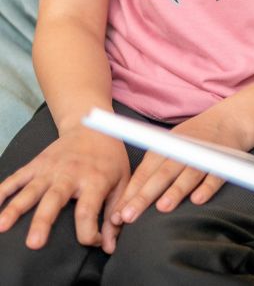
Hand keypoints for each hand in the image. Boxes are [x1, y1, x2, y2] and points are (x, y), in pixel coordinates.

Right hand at [0, 127, 129, 252]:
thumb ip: (115, 213)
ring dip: (15, 208)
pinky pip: (16, 178)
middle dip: (43, 221)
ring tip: (2, 225)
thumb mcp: (122, 180)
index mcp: (95, 179)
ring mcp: (51, 168)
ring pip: (31, 190)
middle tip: (34, 243)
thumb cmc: (110, 158)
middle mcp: (70, 174)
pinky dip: (2, 190)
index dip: (90, 233)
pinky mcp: (36, 164)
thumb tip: (110, 246)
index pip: (88, 211)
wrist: (93, 125)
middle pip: (55, 199)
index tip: (94, 242)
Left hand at [111, 111, 240, 224]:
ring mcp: (204, 155)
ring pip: (188, 174)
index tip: (116, 216)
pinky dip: (208, 186)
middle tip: (128, 216)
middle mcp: (183, 150)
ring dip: (176, 190)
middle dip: (145, 195)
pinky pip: (216, 175)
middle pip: (163, 174)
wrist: (230, 120)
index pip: (145, 172)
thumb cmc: (193, 138)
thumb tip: (127, 201)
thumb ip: (151, 170)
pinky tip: (198, 199)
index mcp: (166, 147)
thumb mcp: (169, 145)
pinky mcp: (224, 161)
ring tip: (163, 207)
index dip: (130, 193)